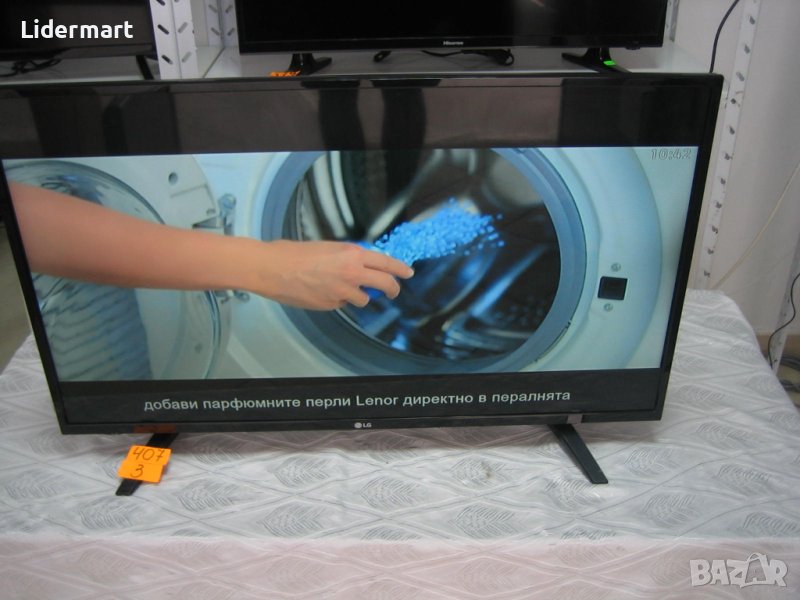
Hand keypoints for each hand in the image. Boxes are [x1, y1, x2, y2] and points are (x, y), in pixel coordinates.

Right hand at [252, 240, 413, 309]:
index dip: (400, 269)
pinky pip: (342, 303)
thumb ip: (349, 256)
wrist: (273, 269)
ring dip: (358, 295)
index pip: (386, 263)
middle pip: (385, 285)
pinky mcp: (331, 304)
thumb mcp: (329, 247)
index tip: (407, 272)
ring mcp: (342, 292)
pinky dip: (338, 299)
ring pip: (364, 299)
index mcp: (352, 254)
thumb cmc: (295, 254)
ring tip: (338, 285)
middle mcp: (352, 273)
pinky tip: (322, 290)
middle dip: (393, 289)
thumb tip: (362, 263)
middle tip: (393, 291)